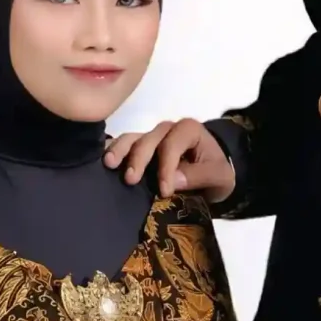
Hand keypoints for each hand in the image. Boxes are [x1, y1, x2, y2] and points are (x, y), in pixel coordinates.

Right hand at [104, 118, 234, 201]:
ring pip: (132, 138)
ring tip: (109, 164)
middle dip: (138, 158)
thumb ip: (200, 175)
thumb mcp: (220, 176)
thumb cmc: (217, 172)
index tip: (164, 191)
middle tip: (130, 179)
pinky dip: (112, 151)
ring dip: (120, 151)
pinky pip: (124, 144)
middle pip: (148, 139)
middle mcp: (167, 129)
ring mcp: (151, 137)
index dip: (166, 168)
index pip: (172, 145)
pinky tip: (101, 162)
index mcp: (188, 130)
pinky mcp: (140, 147)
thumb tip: (173, 180)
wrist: (212, 174)